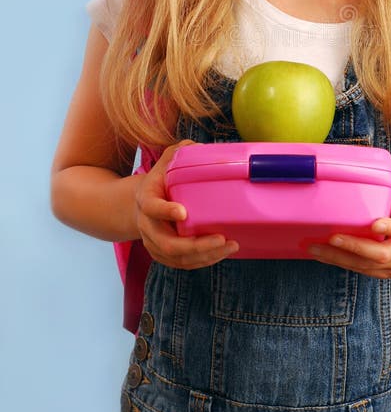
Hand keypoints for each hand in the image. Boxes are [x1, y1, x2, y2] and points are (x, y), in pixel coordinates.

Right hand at [134, 140, 238, 268]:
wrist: (139, 204)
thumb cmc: (159, 180)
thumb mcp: (164, 162)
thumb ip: (179, 152)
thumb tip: (199, 147)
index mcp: (146, 199)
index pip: (151, 207)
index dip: (166, 211)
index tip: (184, 212)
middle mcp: (147, 225)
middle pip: (167, 243)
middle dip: (196, 245)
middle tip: (222, 238)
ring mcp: (153, 243)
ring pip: (177, 258)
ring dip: (205, 256)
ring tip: (231, 246)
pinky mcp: (162, 254)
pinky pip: (182, 264)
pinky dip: (202, 261)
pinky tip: (221, 253)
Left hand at [307, 158, 390, 278]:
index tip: (374, 225)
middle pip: (383, 254)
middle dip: (356, 247)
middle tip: (332, 238)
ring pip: (369, 265)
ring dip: (341, 258)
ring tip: (317, 248)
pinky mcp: (386, 271)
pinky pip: (363, 270)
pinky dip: (342, 263)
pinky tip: (323, 255)